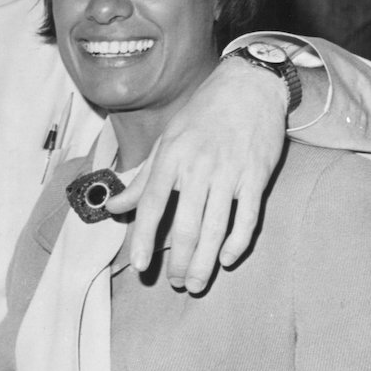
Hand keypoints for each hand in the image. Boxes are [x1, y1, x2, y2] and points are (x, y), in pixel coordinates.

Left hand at [106, 58, 285, 290]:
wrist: (248, 87)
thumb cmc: (201, 115)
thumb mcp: (166, 141)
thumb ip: (142, 179)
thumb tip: (114, 207)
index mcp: (171, 157)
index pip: (152, 205)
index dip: (145, 238)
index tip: (140, 266)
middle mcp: (198, 167)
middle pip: (187, 226)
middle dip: (179, 261)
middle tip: (175, 283)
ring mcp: (229, 173)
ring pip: (216, 229)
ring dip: (206, 262)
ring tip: (196, 283)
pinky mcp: (257, 177)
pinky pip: (247, 218)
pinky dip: (238, 243)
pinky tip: (228, 259)